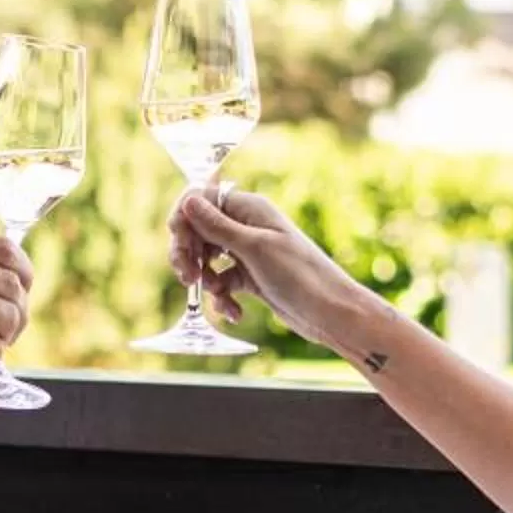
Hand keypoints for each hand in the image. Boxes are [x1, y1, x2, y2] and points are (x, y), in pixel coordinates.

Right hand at [168, 186, 372, 352]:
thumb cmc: (300, 275)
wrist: (330, 312)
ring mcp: (248, 252)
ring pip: (206, 258)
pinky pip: (222, 282)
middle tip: (187, 277)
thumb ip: (218, 226)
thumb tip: (187, 200)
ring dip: (204, 278)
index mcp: (249, 209)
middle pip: (198, 230)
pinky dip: (222, 298)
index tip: (182, 246)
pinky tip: (234, 312)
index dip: (184, 220)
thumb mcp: (254, 249)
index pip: (200, 199)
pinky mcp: (250, 277)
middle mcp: (246, 226)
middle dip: (188, 254)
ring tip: (216, 295)